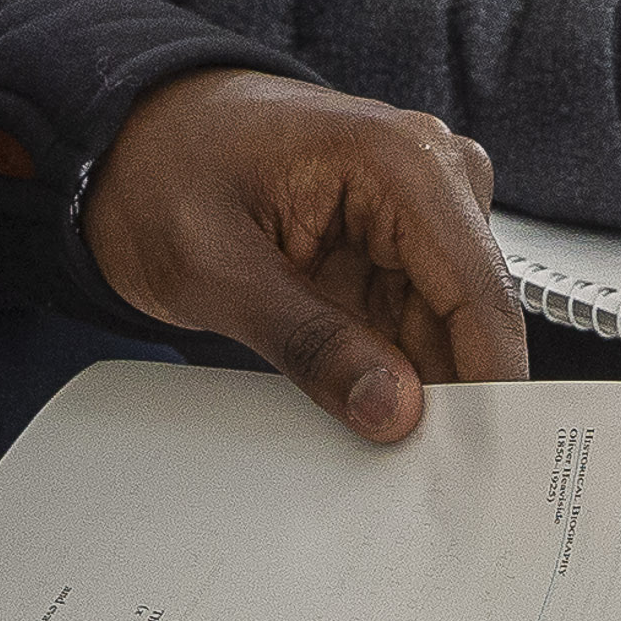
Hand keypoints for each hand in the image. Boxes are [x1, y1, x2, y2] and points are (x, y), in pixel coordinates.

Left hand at [78, 72, 524, 443]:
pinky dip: (390, 374)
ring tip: (357, 434)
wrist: (130, 141)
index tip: (475, 468)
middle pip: (474, 321)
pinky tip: (354, 403)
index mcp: (403, 161)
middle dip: (447, 400)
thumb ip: (308, 341)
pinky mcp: (397, 249)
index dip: (490, 388)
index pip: (480, 294)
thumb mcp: (214, 268)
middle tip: (407, 479)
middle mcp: (432, 178)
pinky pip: (415, 329)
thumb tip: (392, 408)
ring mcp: (419, 215)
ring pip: (448, 335)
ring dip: (413, 391)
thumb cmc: (162, 168)